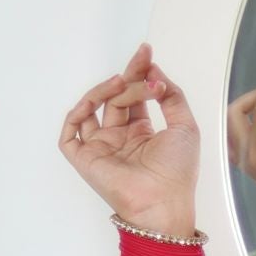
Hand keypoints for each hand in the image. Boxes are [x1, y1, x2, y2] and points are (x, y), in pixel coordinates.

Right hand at [59, 42, 199, 231]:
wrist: (162, 201)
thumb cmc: (177, 172)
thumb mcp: (184, 126)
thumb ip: (172, 97)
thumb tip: (154, 72)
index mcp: (141, 133)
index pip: (135, 96)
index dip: (139, 73)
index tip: (146, 53)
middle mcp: (120, 138)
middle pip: (116, 97)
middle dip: (128, 76)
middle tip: (140, 62)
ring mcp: (101, 147)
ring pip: (92, 108)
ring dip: (105, 90)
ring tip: (123, 81)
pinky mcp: (85, 159)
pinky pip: (70, 132)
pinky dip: (77, 113)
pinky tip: (94, 101)